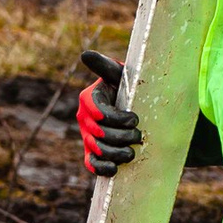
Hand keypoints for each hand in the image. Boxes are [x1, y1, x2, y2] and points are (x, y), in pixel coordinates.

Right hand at [76, 49, 141, 176]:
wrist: (133, 105)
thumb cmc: (127, 86)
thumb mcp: (117, 74)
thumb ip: (103, 65)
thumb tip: (84, 54)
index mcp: (89, 99)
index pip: (100, 113)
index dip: (118, 118)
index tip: (134, 118)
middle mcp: (84, 118)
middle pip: (101, 134)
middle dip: (122, 137)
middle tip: (139, 136)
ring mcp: (86, 136)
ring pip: (98, 150)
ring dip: (117, 153)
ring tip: (132, 152)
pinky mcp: (91, 152)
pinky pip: (92, 164)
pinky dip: (103, 168)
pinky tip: (116, 168)